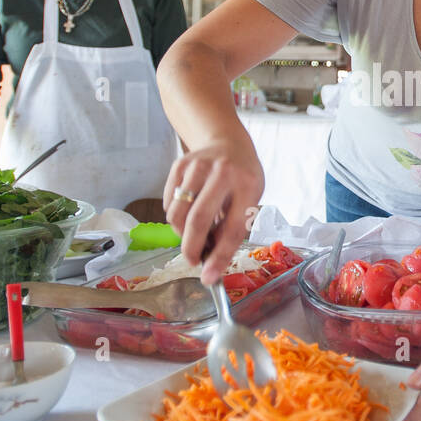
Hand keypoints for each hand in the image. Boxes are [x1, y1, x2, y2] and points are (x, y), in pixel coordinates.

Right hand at [161, 144, 263, 283]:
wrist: (228, 142)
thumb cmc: (243, 177)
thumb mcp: (250, 198)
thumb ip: (233, 226)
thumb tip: (212, 261)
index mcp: (247, 185)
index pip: (232, 228)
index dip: (219, 257)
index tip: (209, 277)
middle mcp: (222, 173)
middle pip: (198, 220)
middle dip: (191, 249)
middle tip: (192, 261)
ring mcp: (198, 166)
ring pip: (177, 214)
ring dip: (182, 234)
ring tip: (194, 234)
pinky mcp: (179, 165)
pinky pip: (169, 203)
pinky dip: (175, 217)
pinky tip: (189, 213)